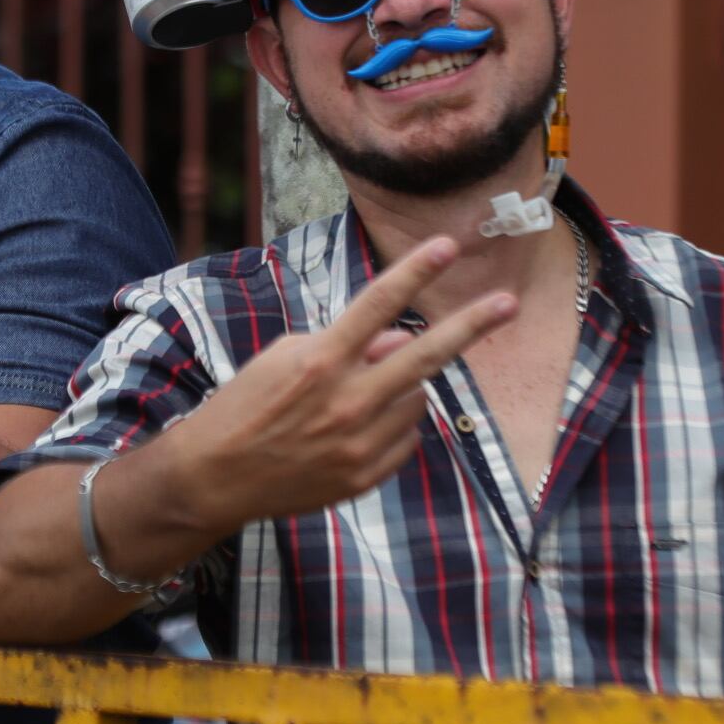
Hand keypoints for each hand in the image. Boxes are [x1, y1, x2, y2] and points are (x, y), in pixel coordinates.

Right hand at [156, 237, 516, 532]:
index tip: (448, 245)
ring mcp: (358, 443)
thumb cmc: (246, 406)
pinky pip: (405, 437)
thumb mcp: (284, 358)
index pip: (377, 305)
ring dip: (402, 386)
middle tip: (509, 302)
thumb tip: (400, 341)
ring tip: (355, 397)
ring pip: (416, 397)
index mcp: (320, 362)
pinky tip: (352, 430)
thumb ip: (347, 345)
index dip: (414, 270)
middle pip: (425, 354)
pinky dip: (392, 424)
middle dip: (471, 324)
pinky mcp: (364, 476)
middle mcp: (346, 401)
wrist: (215, 479)